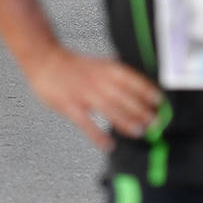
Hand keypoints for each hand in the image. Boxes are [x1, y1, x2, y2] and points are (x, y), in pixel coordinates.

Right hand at [26, 47, 162, 150]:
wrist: (42, 57)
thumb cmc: (72, 65)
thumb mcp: (97, 64)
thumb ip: (116, 78)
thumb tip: (141, 94)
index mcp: (104, 68)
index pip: (130, 79)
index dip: (146, 91)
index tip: (160, 102)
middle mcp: (95, 79)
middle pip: (122, 96)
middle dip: (140, 110)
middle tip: (154, 124)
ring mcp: (81, 92)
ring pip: (107, 108)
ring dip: (124, 120)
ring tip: (138, 132)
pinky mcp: (67, 104)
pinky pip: (84, 122)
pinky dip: (97, 134)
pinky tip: (107, 144)